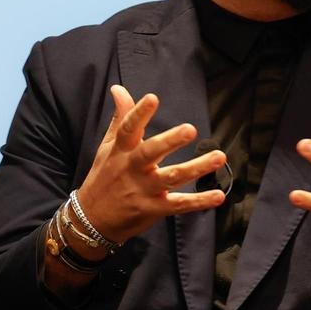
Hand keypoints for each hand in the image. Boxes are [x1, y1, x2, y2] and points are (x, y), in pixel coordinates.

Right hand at [76, 85, 225, 241]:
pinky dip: (199, 202)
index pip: (128, 129)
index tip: (152, 98)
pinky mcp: (154, 209)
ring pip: (172, 177)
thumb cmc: (103, 178)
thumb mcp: (108, 147)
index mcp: (121, 151)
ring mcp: (144, 190)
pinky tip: (218, 195)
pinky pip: (179, 205)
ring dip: (196, 168)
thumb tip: (118, 89)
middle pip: (151, 152)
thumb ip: (120, 118)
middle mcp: (133, 169)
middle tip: (191, 129)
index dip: (139, 113)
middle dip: (170, 141)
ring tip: (219, 156)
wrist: (92, 220)